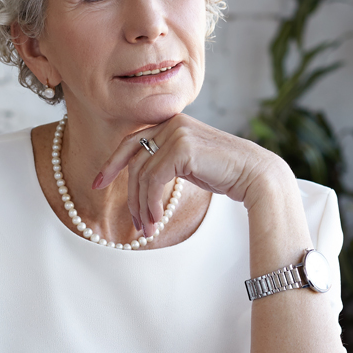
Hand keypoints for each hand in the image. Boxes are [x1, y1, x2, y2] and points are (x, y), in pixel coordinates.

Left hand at [94, 114, 289, 236]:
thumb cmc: (224, 173)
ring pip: (142, 174)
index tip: (97, 183)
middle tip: (136, 224)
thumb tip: (139, 182)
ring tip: (148, 229)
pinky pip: (154, 179)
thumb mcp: (187, 164)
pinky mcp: (182, 146)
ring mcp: (176, 132)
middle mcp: (171, 123)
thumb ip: (165, 162)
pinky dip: (151, 203)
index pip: (131, 142)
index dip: (112, 163)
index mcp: (170, 123)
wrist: (255, 174)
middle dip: (131, 197)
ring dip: (143, 207)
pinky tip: (157, 219)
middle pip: (134, 162)